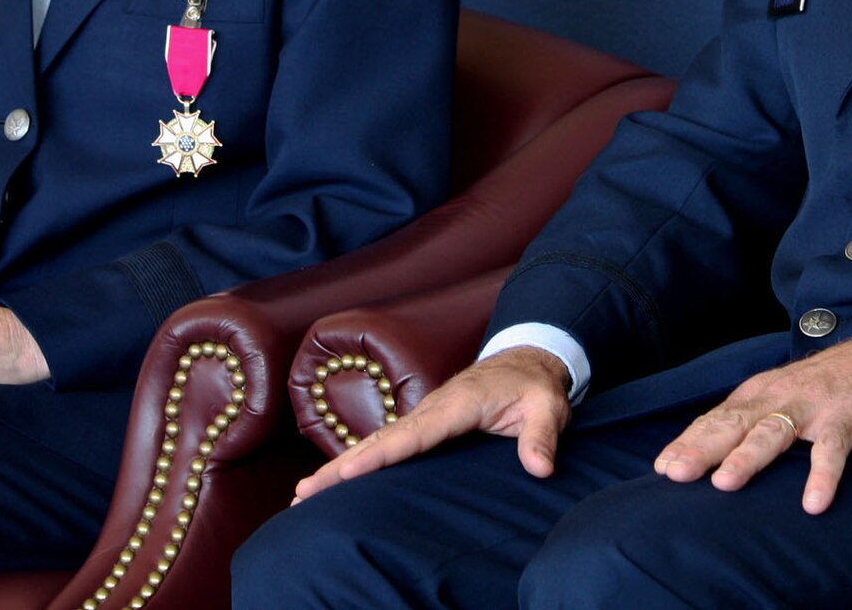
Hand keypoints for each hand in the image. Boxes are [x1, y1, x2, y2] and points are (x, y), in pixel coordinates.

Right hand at [293, 345, 572, 501]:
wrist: (527, 358)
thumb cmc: (535, 386)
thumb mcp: (548, 408)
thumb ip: (542, 436)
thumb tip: (540, 468)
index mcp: (458, 404)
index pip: (415, 434)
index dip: (382, 454)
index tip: (350, 471)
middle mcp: (432, 407)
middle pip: (381, 441)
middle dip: (341, 466)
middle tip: (303, 492)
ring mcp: (424, 414)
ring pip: (376, 442)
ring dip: (339, 466)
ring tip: (303, 493)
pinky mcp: (423, 422)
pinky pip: (385, 443)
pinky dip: (357, 460)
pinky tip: (335, 480)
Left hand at [652, 323, 851, 513]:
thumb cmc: (836, 384)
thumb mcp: (789, 396)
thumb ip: (758, 419)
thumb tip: (719, 452)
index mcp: (762, 393)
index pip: (718, 419)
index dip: (689, 442)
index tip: (661, 468)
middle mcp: (780, 396)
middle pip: (734, 424)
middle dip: (701, 449)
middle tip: (674, 473)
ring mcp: (814, 407)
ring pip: (774, 432)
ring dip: (748, 457)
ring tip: (725, 483)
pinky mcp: (848, 418)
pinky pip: (832, 450)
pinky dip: (822, 476)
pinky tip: (812, 503)